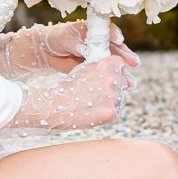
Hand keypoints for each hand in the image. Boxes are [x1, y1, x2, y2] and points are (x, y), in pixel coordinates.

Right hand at [14, 48, 136, 129]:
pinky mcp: (111, 112)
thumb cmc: (65, 87)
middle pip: (122, 82)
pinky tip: (93, 113)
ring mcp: (113, 96)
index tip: (106, 77)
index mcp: (105, 64)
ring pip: (120, 98)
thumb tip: (112, 69)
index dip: (113, 71)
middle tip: (96, 94)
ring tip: (92, 105)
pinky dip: (106, 115)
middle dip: (113, 88)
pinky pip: (115, 113)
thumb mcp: (82, 69)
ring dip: (110, 102)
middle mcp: (112, 78)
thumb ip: (99, 67)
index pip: (120, 64)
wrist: (55, 106)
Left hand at [41, 19, 140, 73]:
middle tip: (134, 63)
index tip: (119, 40)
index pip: (109, 32)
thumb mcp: (66, 37)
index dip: (115, 36)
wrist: (48, 50)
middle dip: (125, 57)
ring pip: (114, 64)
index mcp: (95, 30)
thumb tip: (84, 49)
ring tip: (129, 83)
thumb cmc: (58, 38)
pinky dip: (112, 81)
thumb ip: (76, 43)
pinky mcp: (94, 69)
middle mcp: (101, 43)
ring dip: (122, 73)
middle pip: (116, 49)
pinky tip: (120, 88)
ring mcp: (99, 56)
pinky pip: (105, 74)